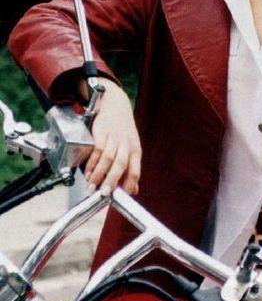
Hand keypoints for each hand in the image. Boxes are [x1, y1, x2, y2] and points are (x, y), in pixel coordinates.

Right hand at [82, 78, 140, 195]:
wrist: (115, 103)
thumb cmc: (123, 129)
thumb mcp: (131, 147)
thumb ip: (131, 168)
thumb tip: (133, 190)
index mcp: (135, 150)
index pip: (135, 171)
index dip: (128, 185)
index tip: (120, 197)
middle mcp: (127, 144)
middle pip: (120, 165)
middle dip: (111, 181)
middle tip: (103, 194)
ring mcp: (114, 138)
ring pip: (107, 159)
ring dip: (98, 175)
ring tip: (91, 187)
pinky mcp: (102, 132)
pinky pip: (97, 150)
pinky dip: (91, 163)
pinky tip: (87, 173)